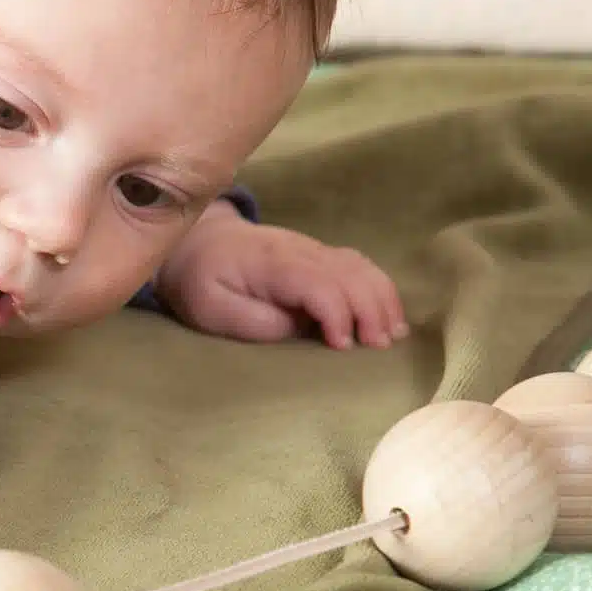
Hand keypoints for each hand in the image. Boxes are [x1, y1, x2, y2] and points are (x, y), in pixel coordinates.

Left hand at [155, 205, 406, 349]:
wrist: (199, 242)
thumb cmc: (200, 281)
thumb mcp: (210, 308)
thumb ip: (252, 320)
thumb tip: (298, 329)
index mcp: (270, 263)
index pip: (317, 283)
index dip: (336, 314)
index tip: (341, 346)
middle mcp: (299, 250)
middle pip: (348, 274)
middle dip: (369, 310)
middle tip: (377, 348)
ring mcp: (313, 248)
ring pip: (361, 267)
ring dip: (382, 300)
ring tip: (392, 336)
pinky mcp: (320, 254)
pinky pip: (360, 266)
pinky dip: (379, 289)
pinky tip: (387, 316)